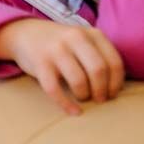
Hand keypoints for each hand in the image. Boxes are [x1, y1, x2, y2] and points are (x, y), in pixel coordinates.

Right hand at [0, 19, 124, 114]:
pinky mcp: (40, 62)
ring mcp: (56, 49)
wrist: (25, 33)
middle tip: (99, 99)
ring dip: (84, 95)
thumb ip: (100, 55)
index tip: (112, 94)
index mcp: (91, 33)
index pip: (114, 61)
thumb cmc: (62, 44)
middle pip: (98, 70)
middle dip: (102, 91)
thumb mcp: (84, 40)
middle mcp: (75, 37)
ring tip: (83, 97)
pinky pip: (55, 89)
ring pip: (78, 80)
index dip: (116, 83)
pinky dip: (66, 104)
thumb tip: (117, 88)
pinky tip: (73, 110)